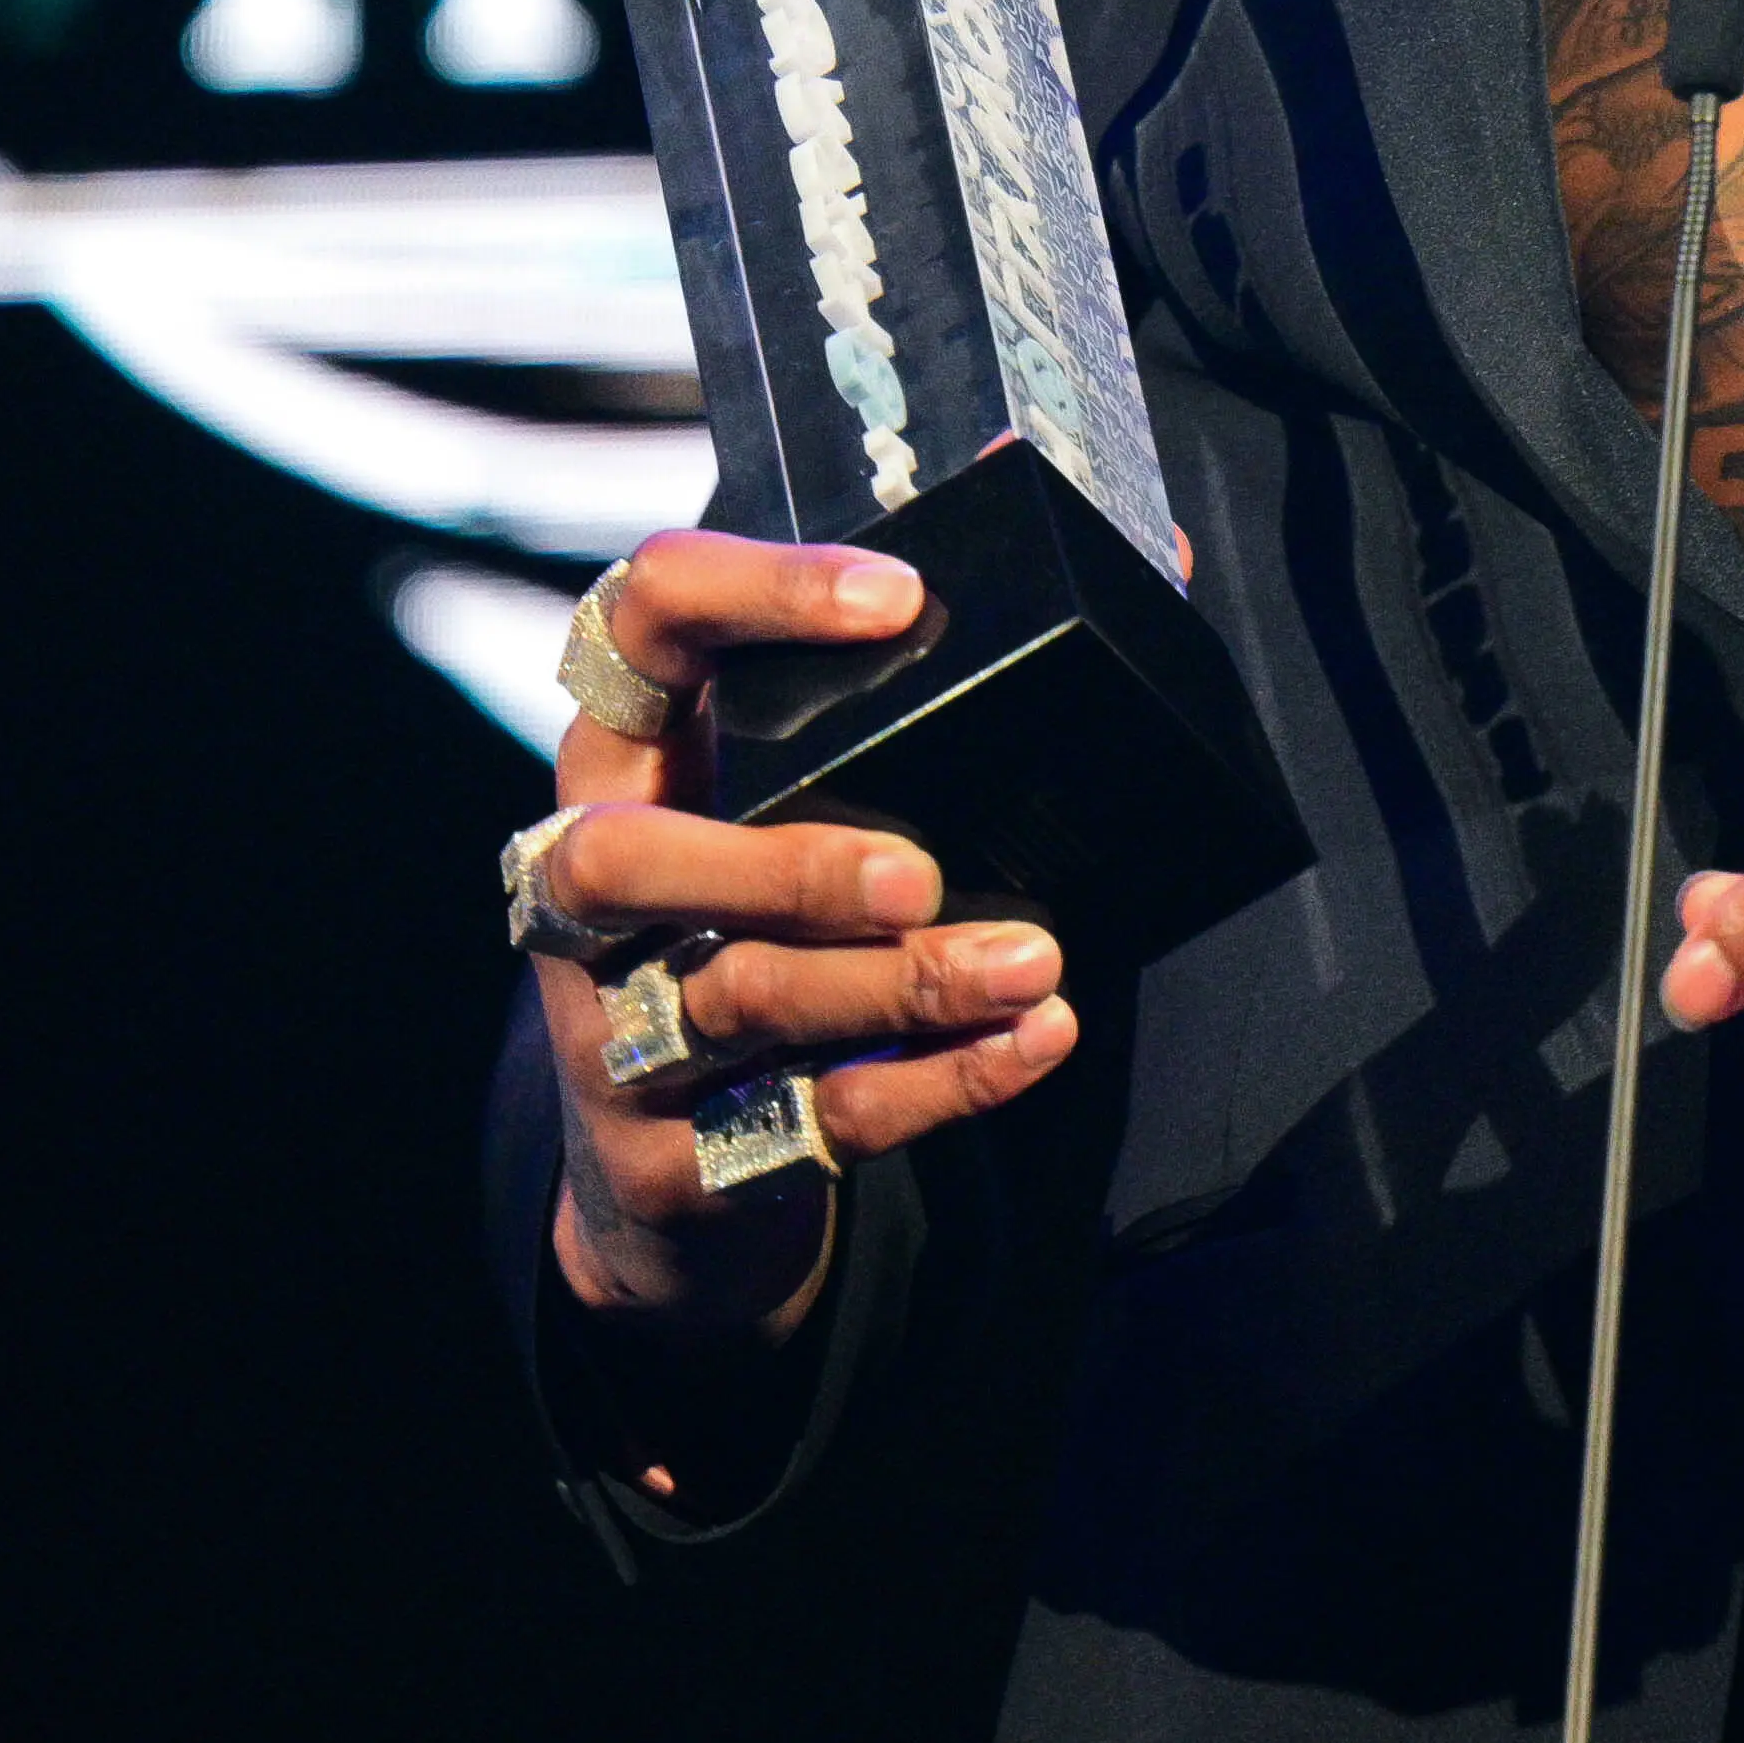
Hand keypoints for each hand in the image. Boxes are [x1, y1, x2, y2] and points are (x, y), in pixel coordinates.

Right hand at [525, 532, 1081, 1324]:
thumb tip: (1158, 552)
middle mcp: (586, 893)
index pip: (636, 623)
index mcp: (625, 756)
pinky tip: (1033, 1038)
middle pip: (622, 862)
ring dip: (896, 983)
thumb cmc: (759, 927)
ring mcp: (615, 1036)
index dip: (749, 593)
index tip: (897, 600)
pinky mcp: (672, 1164)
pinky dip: (936, 1082)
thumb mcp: (799, 800)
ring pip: (734, 1000)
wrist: (664, 1190)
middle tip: (919, 869)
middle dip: (777, 862)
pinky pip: (807, 1123)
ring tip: (1031, 960)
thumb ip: (936, 684)